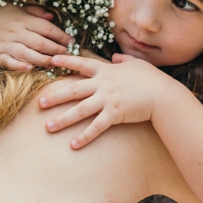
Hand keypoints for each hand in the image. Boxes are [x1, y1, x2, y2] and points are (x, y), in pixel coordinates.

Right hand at [0, 5, 72, 70]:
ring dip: (43, 60)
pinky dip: (19, 65)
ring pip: (27, 53)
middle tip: (67, 55)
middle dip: (56, 50)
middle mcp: (15, 31)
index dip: (60, 35)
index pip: (46, 28)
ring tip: (55, 64)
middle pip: (40, 42)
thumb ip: (35, 12)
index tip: (71, 42)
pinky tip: (30, 68)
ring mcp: (6, 43)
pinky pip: (9, 61)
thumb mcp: (17, 8)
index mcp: (22, 19)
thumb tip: (52, 17)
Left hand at [39, 53, 158, 148]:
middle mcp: (102, 85)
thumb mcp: (137, 64)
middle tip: (40, 104)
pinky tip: (74, 145)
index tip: (51, 60)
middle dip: (55, 97)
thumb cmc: (152, 79)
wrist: (162, 94)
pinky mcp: (114, 114)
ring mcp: (107, 100)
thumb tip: (115, 57)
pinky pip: (96, 127)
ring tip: (49, 127)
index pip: (82, 64)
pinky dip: (85, 137)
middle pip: (73, 90)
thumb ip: (123, 60)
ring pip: (80, 110)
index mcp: (106, 71)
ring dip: (63, 119)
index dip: (66, 61)